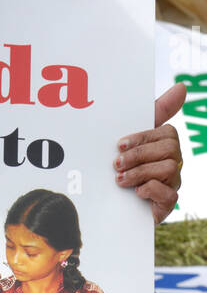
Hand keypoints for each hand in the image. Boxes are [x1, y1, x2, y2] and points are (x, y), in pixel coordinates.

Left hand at [115, 84, 185, 223]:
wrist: (110, 205)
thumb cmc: (124, 166)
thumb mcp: (132, 139)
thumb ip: (156, 111)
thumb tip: (182, 87)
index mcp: (165, 145)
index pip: (167, 133)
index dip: (143, 138)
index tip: (119, 144)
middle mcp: (172, 163)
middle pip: (169, 149)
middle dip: (139, 155)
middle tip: (117, 164)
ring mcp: (172, 184)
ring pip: (168, 169)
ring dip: (140, 173)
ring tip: (120, 179)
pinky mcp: (167, 205)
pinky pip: (169, 194)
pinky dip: (150, 190)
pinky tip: (136, 192)